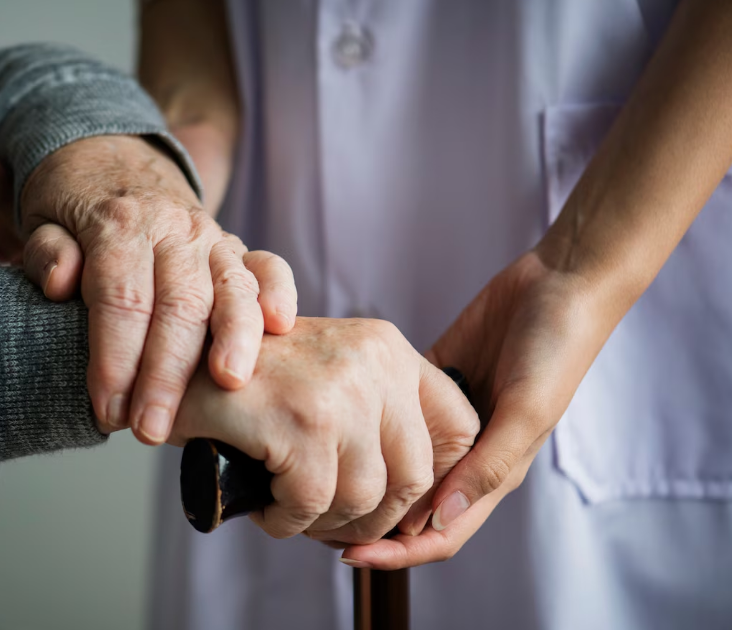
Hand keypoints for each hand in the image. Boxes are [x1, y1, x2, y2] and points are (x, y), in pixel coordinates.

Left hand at [0, 137, 297, 443]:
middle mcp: (173, 229)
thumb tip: (61, 283)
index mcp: (119, 224)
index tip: (108, 410)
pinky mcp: (236, 249)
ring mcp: (211, 238)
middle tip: (151, 429)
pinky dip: (278, 293)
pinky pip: (268, 266)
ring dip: (234, 339)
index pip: (121, 299)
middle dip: (167, 373)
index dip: (115, 359)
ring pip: (230, 288)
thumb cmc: (74, 205)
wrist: (114, 160)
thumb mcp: (40, 218)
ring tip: (229, 384)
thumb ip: (46, 251)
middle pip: (178, 304)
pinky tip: (280, 326)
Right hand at [170, 317, 478, 542]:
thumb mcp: (331, 375)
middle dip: (374, 516)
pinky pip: (310, 505)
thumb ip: (381, 412)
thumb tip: (425, 495)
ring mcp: (339, 391)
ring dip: (324, 521)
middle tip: (332, 521)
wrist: (174, 361)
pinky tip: (266, 507)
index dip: (437, 479)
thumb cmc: (251, 380)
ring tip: (290, 509)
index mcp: (388, 347)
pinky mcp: (300, 422)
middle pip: (414, 476)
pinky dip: (286, 522)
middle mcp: (373, 362)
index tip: (398, 502)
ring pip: (363, 498)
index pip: (458, 426)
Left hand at [342, 251, 614, 568]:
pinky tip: (337, 425)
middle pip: (411, 506)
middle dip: (369, 523)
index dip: (397, 552)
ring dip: (365, 476)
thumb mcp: (527, 410)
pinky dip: (368, 425)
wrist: (559, 284)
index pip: (440, 531)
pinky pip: (394, 413)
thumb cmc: (555, 350)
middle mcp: (467, 453)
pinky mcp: (431, 382)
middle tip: (316, 522)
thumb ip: (489, 465)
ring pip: (398, 464)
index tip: (348, 555)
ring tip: (319, 477)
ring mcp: (446, 419)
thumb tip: (440, 518)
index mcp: (494, 471)